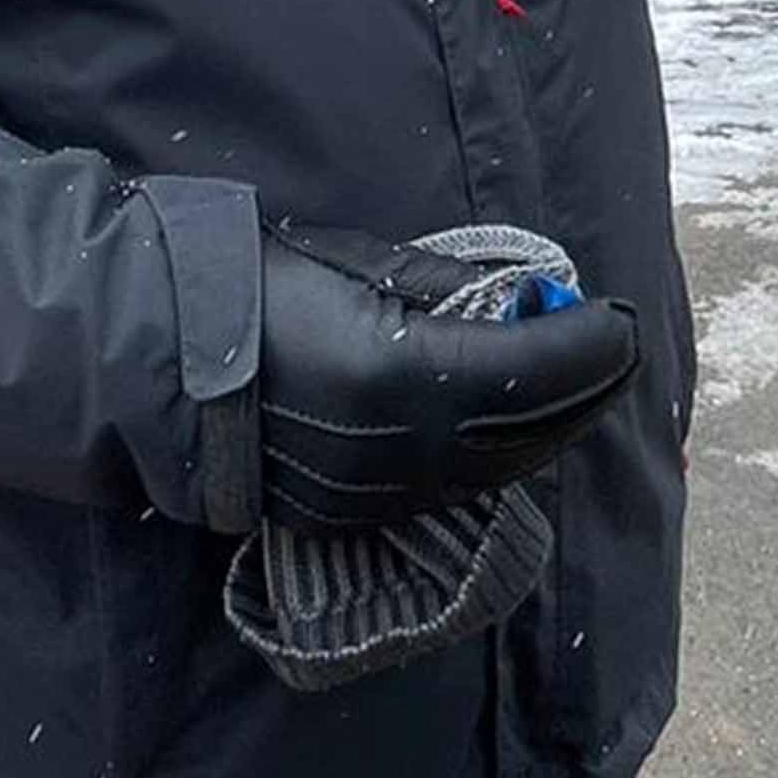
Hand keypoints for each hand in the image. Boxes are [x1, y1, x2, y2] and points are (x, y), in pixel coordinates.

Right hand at [253, 221, 641, 526]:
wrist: (158, 354)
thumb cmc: (259, 284)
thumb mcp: (359, 264)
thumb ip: (449, 292)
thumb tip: (525, 306)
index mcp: (398, 377)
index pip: (528, 371)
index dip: (588, 347)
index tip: (619, 318)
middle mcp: (396, 449)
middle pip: (524, 428)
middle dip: (585, 389)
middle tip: (619, 350)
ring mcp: (373, 491)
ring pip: (495, 468)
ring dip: (551, 426)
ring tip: (585, 384)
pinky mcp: (354, 512)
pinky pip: (452, 488)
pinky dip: (502, 455)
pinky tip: (521, 425)